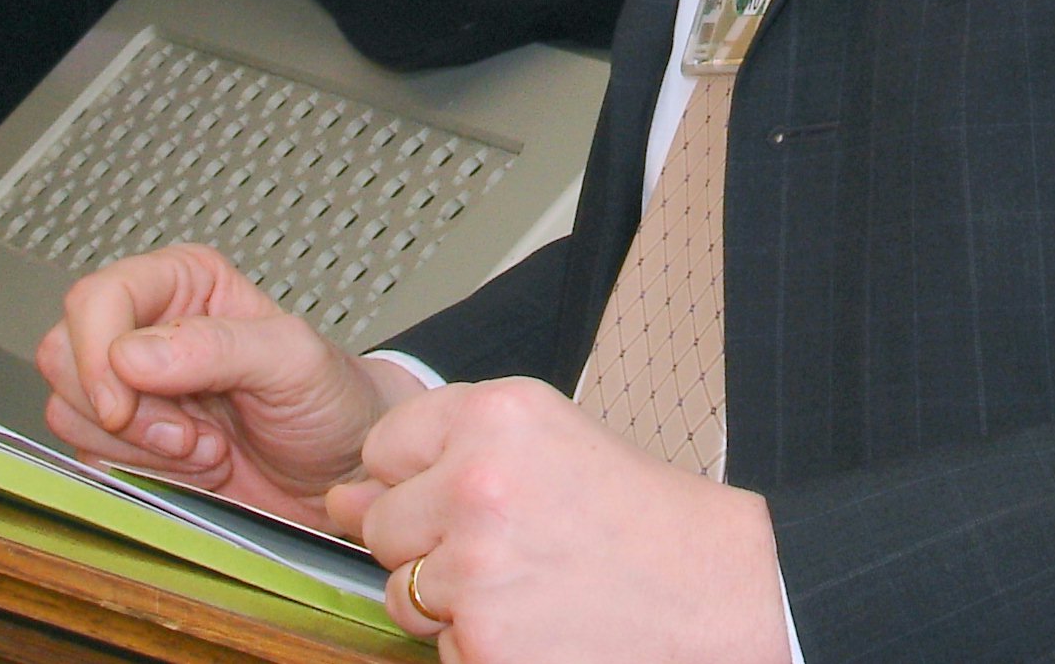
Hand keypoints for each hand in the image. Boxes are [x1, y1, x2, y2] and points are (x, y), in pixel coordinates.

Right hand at [36, 245, 426, 529]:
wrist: (344, 472)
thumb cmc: (335, 403)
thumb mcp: (294, 361)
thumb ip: (218, 347)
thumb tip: (131, 353)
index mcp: (184, 283)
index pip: (96, 298)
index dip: (96, 354)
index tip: (126, 404)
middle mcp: (149, 328)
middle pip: (64, 354)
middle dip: (125, 411)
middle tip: (193, 432)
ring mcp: (134, 387)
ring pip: (70, 411)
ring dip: (140, 448)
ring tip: (208, 447)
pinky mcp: (129, 442)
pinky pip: (90, 458)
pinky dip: (143, 475)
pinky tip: (197, 467)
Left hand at [328, 379, 788, 663]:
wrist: (713, 595)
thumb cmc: (641, 521)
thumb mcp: (550, 439)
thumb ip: (448, 451)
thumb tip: (342, 498)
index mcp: (496, 414)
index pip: (383, 447)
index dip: (418, 478)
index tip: (464, 494)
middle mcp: (476, 482)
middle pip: (380, 523)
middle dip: (427, 544)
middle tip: (509, 547)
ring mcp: (474, 567)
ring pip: (400, 593)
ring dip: (449, 601)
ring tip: (528, 585)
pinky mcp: (480, 641)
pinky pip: (435, 649)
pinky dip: (476, 647)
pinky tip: (535, 624)